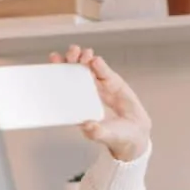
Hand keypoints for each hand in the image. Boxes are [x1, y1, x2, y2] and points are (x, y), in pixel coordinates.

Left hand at [49, 45, 150, 161]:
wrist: (135, 133)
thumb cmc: (116, 136)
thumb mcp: (106, 135)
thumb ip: (97, 132)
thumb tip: (87, 126)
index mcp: (78, 107)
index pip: (64, 87)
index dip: (58, 73)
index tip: (53, 61)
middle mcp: (86, 94)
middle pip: (74, 74)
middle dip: (71, 61)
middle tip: (71, 53)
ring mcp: (99, 87)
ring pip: (89, 69)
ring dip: (85, 59)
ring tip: (85, 54)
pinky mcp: (113, 84)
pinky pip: (105, 73)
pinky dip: (100, 66)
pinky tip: (96, 60)